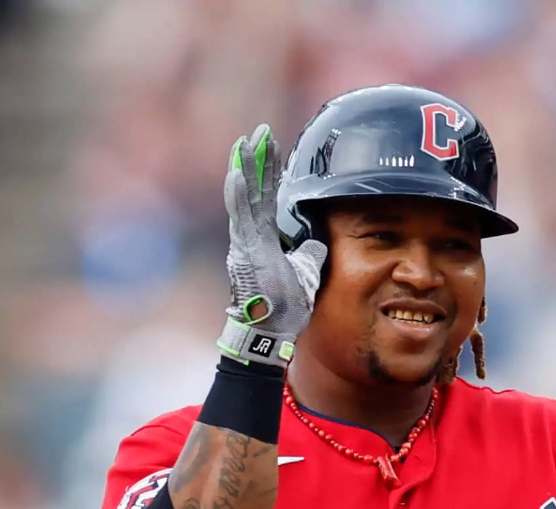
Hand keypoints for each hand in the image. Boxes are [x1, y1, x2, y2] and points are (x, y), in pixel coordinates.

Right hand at [217, 124, 327, 368]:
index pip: (267, 198)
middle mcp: (251, 236)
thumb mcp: (305, 273)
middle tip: (261, 131)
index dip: (270, 173)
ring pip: (245, 198)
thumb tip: (318, 239)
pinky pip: (241, 219)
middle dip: (257, 160)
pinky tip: (236, 174)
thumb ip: (309, 253)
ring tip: (247, 142)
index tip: (272, 148)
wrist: (269, 330)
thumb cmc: (284, 307)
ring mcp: (246, 243)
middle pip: (255, 190)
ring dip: (246, 169)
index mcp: (264, 238)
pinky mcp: (245, 252)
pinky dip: (237, 196)